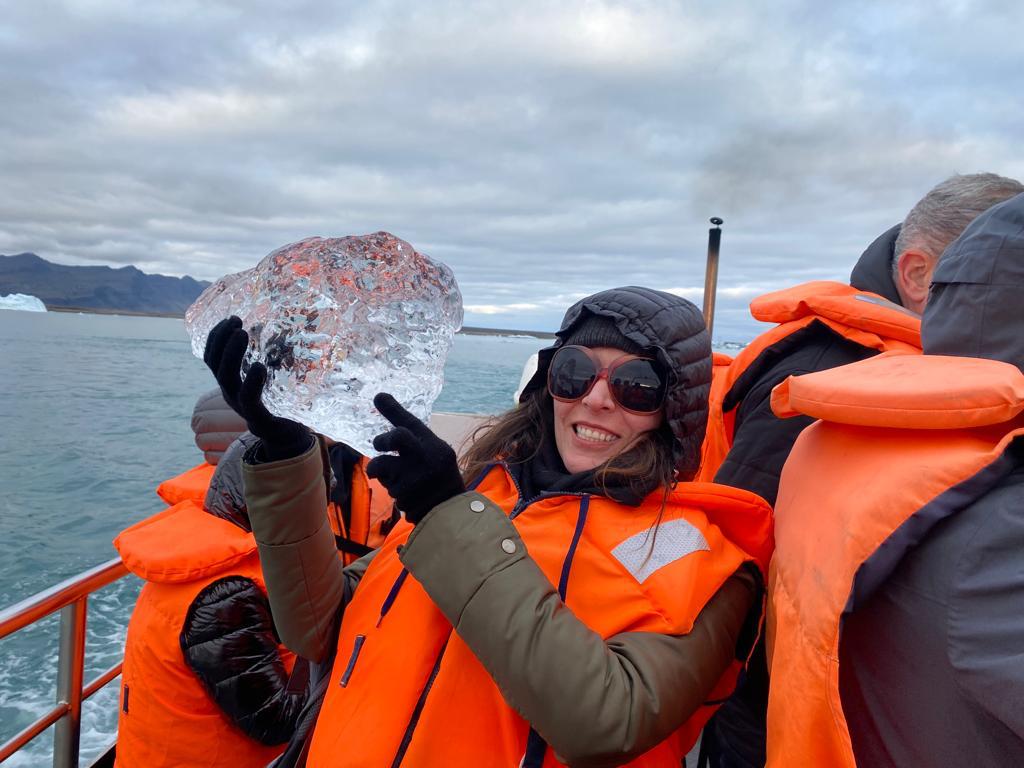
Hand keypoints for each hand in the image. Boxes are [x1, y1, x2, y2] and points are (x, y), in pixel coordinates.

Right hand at [203, 317, 312, 460]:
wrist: (288, 437)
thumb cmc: (280, 401)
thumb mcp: (270, 375)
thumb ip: (268, 355)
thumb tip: (275, 325)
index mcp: (231, 382)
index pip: (212, 357)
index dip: (216, 337)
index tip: (230, 318)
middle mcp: (231, 393)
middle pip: (216, 364)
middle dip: (223, 340)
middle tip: (237, 322)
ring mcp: (242, 407)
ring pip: (227, 379)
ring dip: (232, 354)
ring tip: (243, 334)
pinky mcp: (258, 418)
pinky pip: (249, 399)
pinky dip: (251, 382)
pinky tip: (258, 367)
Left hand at [366, 393, 464, 524]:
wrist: (453, 512)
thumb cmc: (439, 476)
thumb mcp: (432, 451)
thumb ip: (407, 433)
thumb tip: (379, 397)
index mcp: (434, 445)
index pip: (410, 423)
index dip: (393, 409)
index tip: (378, 397)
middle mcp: (426, 458)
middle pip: (396, 437)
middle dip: (381, 441)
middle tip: (378, 448)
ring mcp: (416, 480)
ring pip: (385, 473)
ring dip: (390, 480)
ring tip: (407, 484)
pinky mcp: (409, 500)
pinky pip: (392, 495)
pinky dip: (400, 498)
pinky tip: (414, 499)